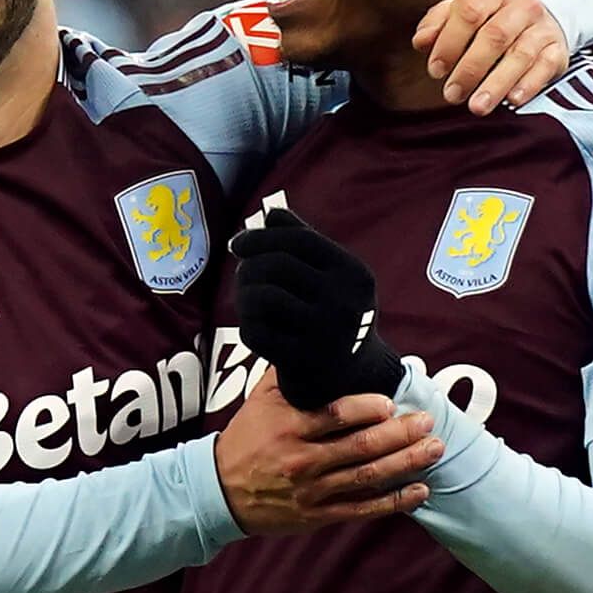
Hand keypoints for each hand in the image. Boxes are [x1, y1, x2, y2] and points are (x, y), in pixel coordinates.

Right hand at [214, 369, 437, 534]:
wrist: (220, 490)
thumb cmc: (246, 438)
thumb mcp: (259, 400)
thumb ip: (289, 375)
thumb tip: (316, 343)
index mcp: (289, 426)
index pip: (335, 415)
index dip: (367, 408)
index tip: (390, 402)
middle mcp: (303, 459)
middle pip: (361, 447)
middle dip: (400, 434)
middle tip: (427, 422)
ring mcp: (313, 490)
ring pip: (368, 477)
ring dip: (406, 463)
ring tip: (434, 449)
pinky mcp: (319, 515)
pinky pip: (362, 509)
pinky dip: (394, 502)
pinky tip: (420, 491)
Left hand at [231, 209, 404, 410]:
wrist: (354, 378)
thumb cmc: (334, 314)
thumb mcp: (332, 276)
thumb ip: (304, 240)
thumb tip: (271, 213)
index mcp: (354, 274)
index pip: (298, 240)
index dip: (261, 237)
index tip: (238, 244)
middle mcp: (344, 302)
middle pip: (276, 265)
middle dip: (248, 266)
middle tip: (241, 275)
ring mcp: (325, 335)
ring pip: (262, 297)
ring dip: (244, 295)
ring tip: (246, 299)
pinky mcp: (304, 362)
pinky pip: (255, 333)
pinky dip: (247, 325)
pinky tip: (253, 324)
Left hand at [411, 0, 567, 113]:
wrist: (538, 7)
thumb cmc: (489, 14)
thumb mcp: (461, 9)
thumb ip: (437, 23)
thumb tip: (421, 42)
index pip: (470, 12)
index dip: (449, 42)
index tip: (435, 70)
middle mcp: (522, 5)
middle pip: (495, 36)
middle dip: (470, 69)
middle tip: (452, 95)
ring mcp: (542, 27)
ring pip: (521, 55)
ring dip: (497, 84)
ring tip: (477, 107)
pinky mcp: (557, 49)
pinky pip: (545, 66)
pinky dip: (529, 84)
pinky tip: (512, 100)